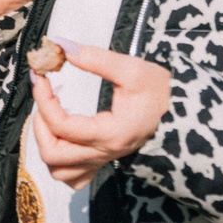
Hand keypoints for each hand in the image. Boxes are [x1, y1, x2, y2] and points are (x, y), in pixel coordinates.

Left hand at [32, 42, 170, 189]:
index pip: (62, 125)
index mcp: (112, 133)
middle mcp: (106, 153)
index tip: (40, 75)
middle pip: (54, 156)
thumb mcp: (132, 68)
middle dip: (40, 126)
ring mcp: (104, 160)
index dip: (43, 99)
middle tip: (44, 98)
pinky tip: (63, 137)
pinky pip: (73, 177)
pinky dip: (60, 162)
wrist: (182, 110)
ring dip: (46, 145)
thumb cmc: (160, 90)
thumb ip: (94, 58)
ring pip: (60, 172)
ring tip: (50, 117)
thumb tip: (59, 45)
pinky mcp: (104, 161)